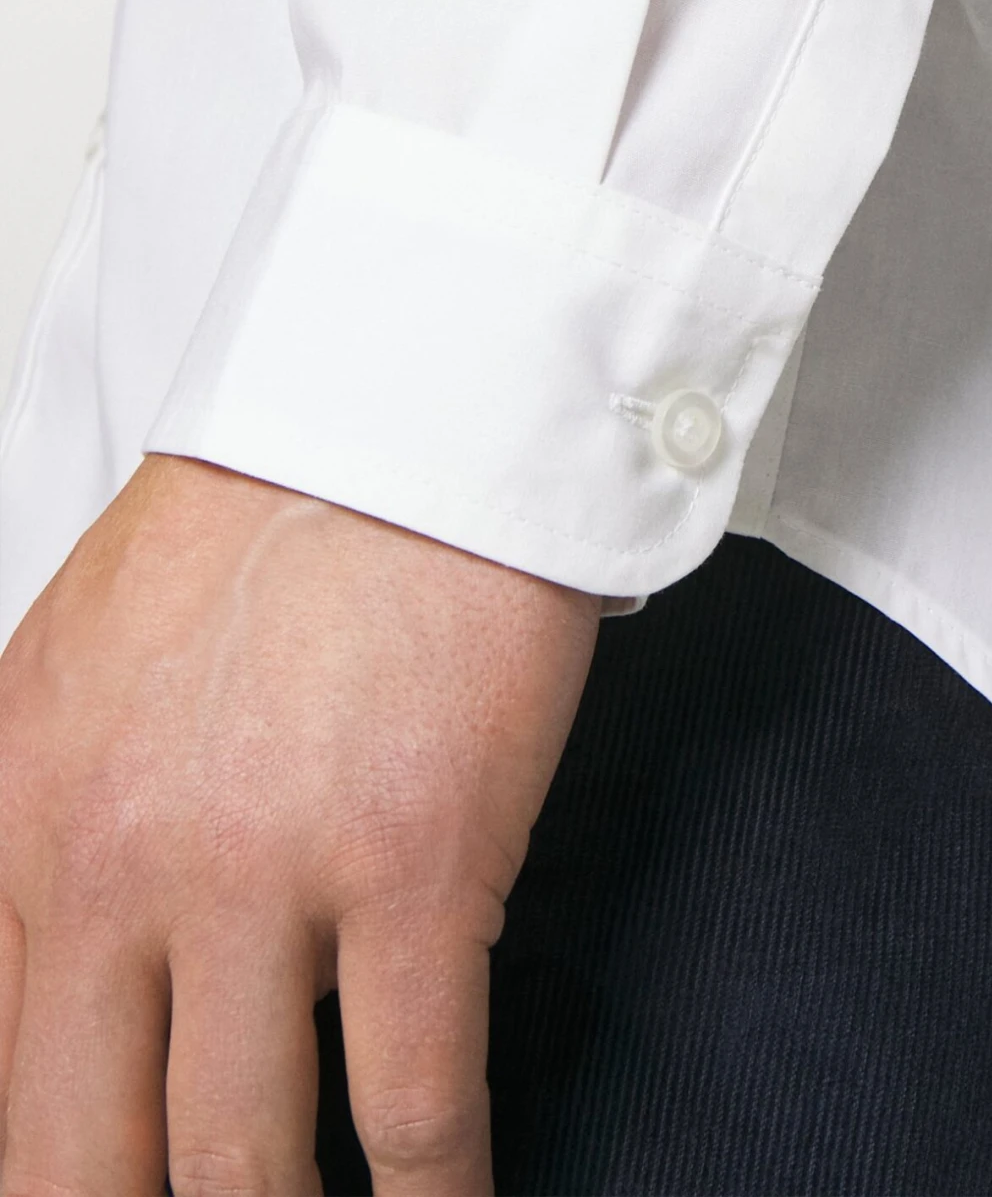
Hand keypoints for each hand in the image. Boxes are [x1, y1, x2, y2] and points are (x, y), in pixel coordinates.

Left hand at [0, 451, 600, 1194]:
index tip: (102, 1189)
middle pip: (81, 1162)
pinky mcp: (411, 862)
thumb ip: (40, 839)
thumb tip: (63, 1001)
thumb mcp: (74, 675)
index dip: (52, 1178)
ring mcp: (261, 872)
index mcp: (16, 816)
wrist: (404, 412)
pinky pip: (412, 1107)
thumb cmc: (268, 527)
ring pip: (240, 1168)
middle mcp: (112, 866)